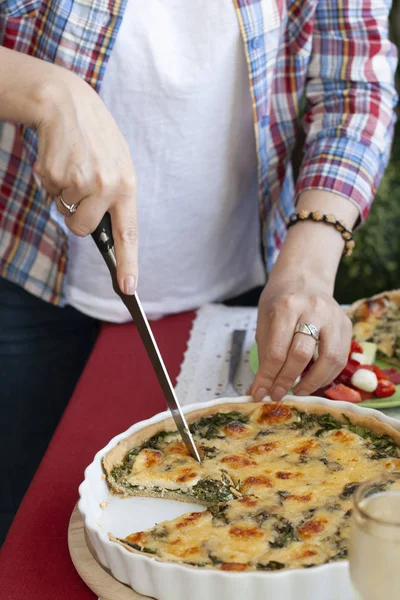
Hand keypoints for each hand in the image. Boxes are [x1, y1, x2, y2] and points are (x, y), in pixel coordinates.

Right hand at [34, 73, 137, 294]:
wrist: (67, 102)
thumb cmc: (96, 138)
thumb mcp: (118, 164)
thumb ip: (116, 196)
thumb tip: (106, 233)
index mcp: (127, 186)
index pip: (128, 234)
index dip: (128, 264)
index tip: (128, 288)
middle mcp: (106, 186)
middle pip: (83, 230)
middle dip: (77, 218)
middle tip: (80, 189)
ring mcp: (80, 182)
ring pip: (65, 212)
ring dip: (64, 195)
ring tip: (73, 166)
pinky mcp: (56, 176)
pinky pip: (50, 195)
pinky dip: (51, 182)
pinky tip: (61, 160)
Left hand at [251, 277, 351, 401]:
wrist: (305, 277)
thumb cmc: (280, 300)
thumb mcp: (264, 319)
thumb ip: (264, 353)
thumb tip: (259, 388)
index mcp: (286, 306)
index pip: (277, 350)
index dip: (268, 376)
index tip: (259, 393)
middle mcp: (313, 309)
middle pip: (301, 354)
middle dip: (287, 380)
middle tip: (277, 395)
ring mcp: (334, 316)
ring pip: (329, 358)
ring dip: (313, 382)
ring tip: (298, 391)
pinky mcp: (346, 325)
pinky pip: (341, 358)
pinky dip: (327, 375)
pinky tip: (313, 381)